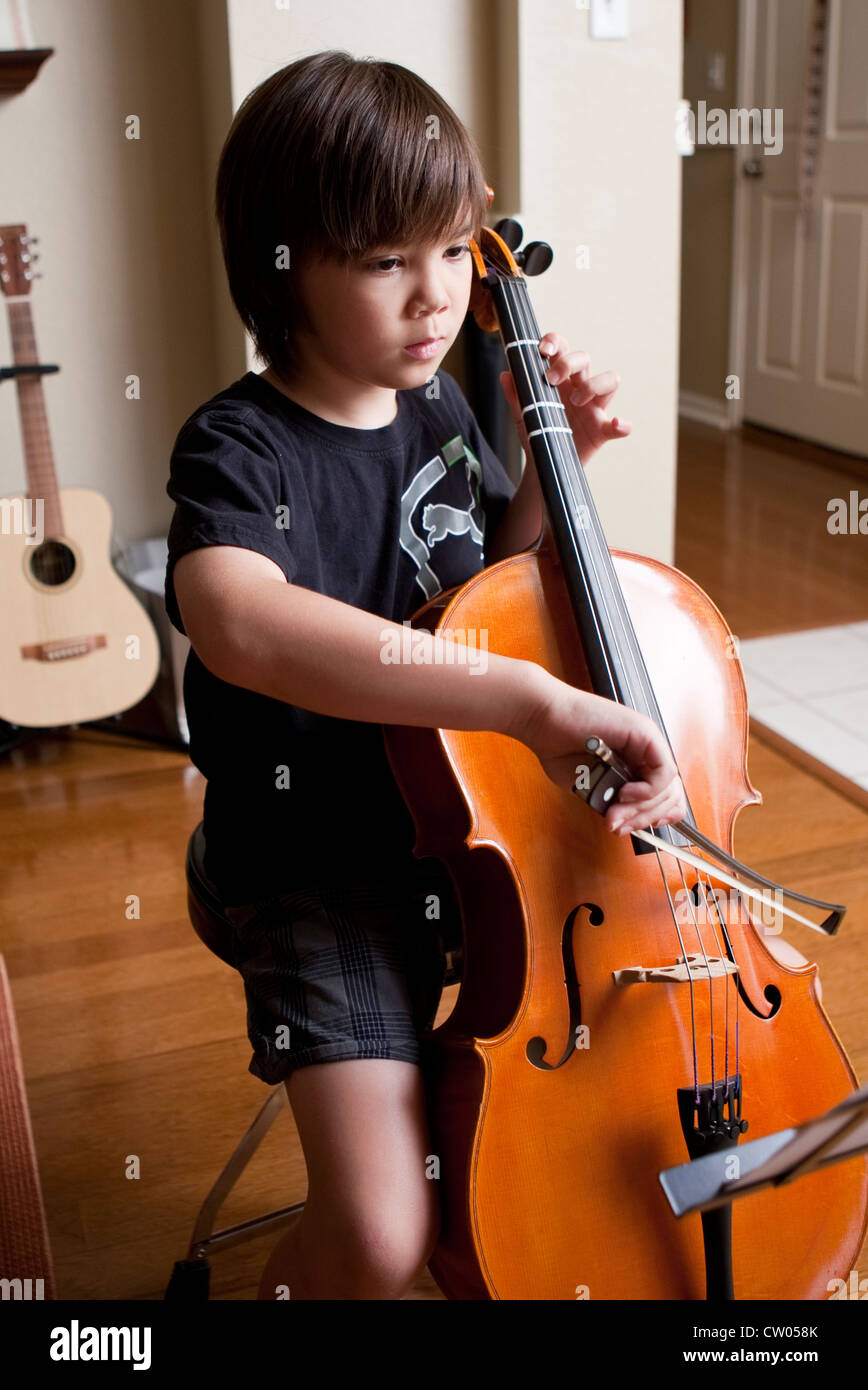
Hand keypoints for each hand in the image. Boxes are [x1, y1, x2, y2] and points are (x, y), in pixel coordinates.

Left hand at [500, 331, 630, 468]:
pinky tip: (616, 423)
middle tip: (551, 379)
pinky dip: (623, 424)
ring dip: (594, 385)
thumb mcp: (522, 414)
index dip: (556, 342)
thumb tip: (506, 375)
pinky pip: (621, 426)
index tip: (544, 350)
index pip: (563, 349)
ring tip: (575, 402)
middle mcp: (579, 387)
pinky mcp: (601, 431)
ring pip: (610, 381)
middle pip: (585, 358)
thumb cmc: (537, 432)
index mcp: (560, 379)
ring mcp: (593, 408)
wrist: (541, 464)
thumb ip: (515, 395)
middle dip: (569, 363)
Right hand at [512, 672, 686, 835]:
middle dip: (643, 818)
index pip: (664, 796)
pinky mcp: (645, 734)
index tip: (636, 829)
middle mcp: (645, 751)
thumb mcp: (589, 786)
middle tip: (619, 825)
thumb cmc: (557, 746)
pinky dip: (646, 791)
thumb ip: (611, 802)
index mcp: (634, 761)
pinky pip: (663, 772)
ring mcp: (647, 741)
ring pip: (668, 788)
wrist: (542, 719)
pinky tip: (624, 794)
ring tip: (615, 814)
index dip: (654, 816)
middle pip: (669, 796)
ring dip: (641, 809)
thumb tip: (625, 823)